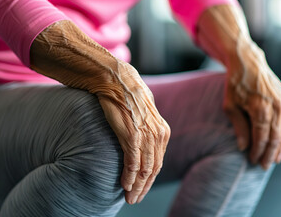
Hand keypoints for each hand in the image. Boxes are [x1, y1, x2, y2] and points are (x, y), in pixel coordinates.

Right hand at [97, 63, 170, 203]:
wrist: (117, 81)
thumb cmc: (127, 96)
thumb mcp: (144, 114)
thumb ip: (146, 129)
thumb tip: (142, 140)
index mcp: (163, 131)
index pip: (158, 161)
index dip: (150, 178)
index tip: (142, 188)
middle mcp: (158, 135)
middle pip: (154, 169)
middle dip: (145, 187)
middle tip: (135, 199)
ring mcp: (146, 136)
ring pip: (145, 169)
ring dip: (137, 186)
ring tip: (129, 197)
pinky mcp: (133, 136)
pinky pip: (133, 163)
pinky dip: (129, 176)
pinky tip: (125, 185)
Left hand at [223, 39, 280, 168]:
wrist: (248, 62)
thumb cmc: (235, 84)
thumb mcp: (230, 106)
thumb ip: (239, 127)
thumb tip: (244, 147)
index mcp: (260, 108)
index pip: (261, 137)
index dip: (257, 151)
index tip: (252, 160)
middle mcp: (275, 106)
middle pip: (275, 137)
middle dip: (269, 153)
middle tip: (263, 166)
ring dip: (280, 147)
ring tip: (274, 159)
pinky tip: (280, 144)